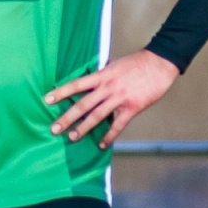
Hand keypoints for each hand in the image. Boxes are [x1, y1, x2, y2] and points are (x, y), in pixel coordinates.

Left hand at [44, 50, 179, 149]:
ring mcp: (119, 98)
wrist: (160, 63)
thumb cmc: (138, 62)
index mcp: (102, 75)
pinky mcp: (132, 108)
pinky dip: (109, 136)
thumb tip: (95, 73)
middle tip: (54, 128)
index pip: (76, 84)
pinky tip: (101, 144)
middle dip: (67, 117)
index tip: (47, 100)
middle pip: (82, 104)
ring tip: (72, 137)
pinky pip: (118, 125)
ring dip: (83, 128)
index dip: (61, 92)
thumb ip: (104, 72)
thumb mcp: (115, 64)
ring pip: (97, 116)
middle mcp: (107, 88)